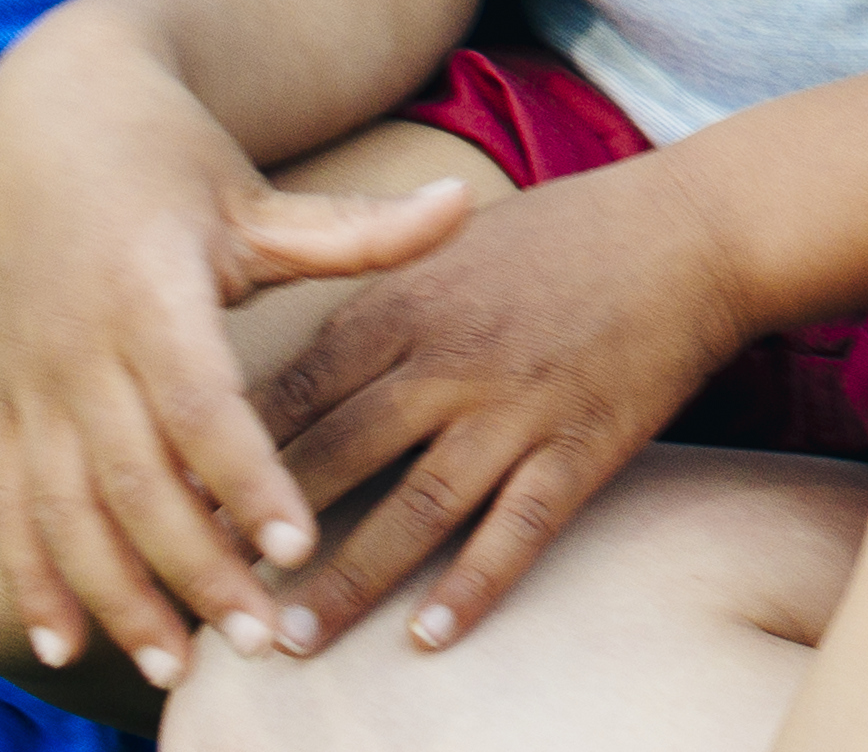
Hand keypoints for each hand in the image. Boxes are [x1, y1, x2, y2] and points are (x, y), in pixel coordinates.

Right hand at [0, 24, 468, 692]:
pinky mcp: (2, 406)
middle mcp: (80, 350)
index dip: (248, 476)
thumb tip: (466, 205)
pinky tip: (63, 650)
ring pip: (67, 512)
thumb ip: (358, 230)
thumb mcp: (259, 196)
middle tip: (264, 637)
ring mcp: (32, 385)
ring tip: (179, 665)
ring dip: (117, 597)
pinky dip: (31, 581)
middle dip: (198, 568)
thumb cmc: (172, 160)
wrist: (48, 122)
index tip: (297, 543)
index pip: (201, 404)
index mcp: (152, 295)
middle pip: (137, 481)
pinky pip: (9, 508)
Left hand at [247, 148, 757, 656]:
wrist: (697, 227)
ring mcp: (517, 408)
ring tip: (295, 639)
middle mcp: (451, 360)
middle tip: (205, 596)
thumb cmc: (573, 228)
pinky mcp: (581, 445)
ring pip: (415, 509)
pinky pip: (517, 530)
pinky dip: (473, 586)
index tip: (171, 508)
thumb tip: (303, 356)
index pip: (293, 391)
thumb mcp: (455, 240)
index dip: (227, 456)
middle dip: (263, 532)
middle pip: (335, 458)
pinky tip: (430, 638)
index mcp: (407, 303)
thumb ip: (379, 293)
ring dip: (351, 581)